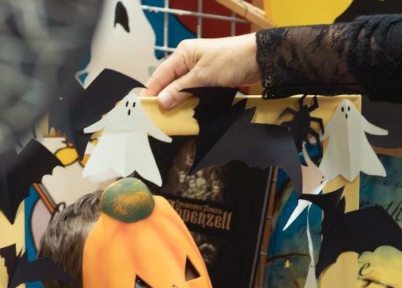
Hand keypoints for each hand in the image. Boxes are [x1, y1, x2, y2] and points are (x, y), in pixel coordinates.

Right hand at [143, 35, 259, 110]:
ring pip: (181, 90)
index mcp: (183, 54)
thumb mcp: (202, 76)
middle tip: (155, 119)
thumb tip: (161, 102)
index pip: (160, 75)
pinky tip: (186, 114)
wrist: (258, 59)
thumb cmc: (230, 61)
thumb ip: (181, 89)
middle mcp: (188, 61)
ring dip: (177, 103)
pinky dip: (189, 102)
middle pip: (169, 83)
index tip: (142, 109)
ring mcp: (199, 71)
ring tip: (168, 120)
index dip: (150, 91)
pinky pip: (194, 93)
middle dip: (163, 100)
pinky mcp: (209, 80)